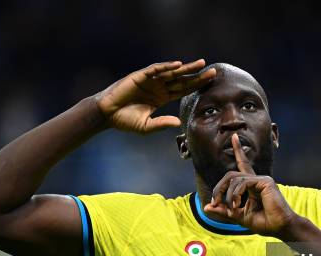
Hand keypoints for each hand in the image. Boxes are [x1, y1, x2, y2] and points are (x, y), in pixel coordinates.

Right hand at [96, 60, 215, 133]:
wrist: (107, 114)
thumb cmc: (125, 120)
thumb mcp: (146, 126)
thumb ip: (162, 124)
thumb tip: (179, 123)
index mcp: (162, 98)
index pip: (183, 90)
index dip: (196, 86)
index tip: (210, 83)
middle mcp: (158, 87)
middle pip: (181, 80)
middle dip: (197, 75)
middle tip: (213, 71)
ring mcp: (150, 81)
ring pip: (171, 73)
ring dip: (186, 68)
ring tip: (200, 64)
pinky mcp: (140, 76)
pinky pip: (155, 70)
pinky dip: (166, 67)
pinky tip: (177, 65)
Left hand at [203, 134, 296, 236]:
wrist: (279, 228)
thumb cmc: (264, 222)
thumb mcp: (238, 216)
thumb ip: (223, 210)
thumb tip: (206, 207)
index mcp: (252, 185)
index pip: (243, 165)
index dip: (238, 151)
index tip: (234, 137)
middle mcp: (257, 180)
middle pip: (231, 175)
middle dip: (219, 188)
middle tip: (215, 202)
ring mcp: (262, 179)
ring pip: (235, 179)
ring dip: (228, 195)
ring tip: (232, 208)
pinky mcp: (266, 182)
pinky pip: (244, 183)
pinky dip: (236, 194)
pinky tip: (237, 204)